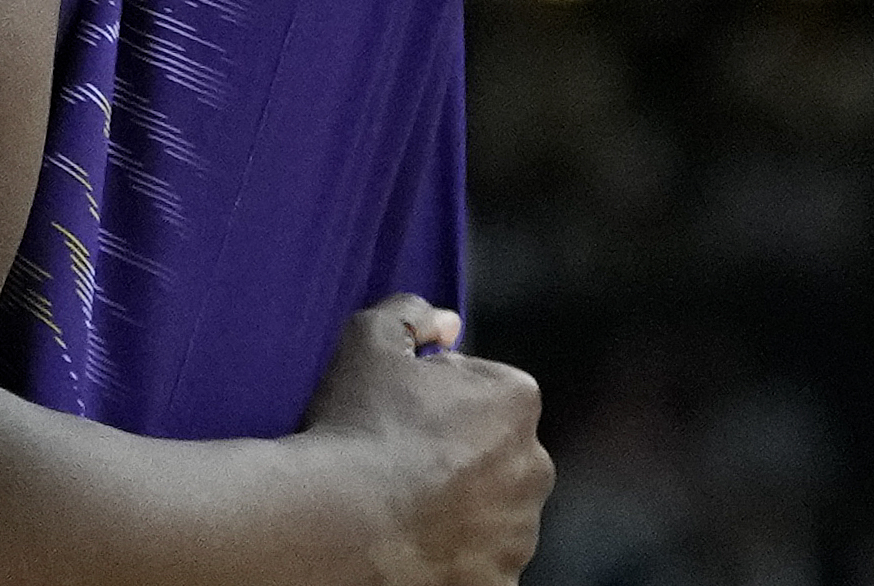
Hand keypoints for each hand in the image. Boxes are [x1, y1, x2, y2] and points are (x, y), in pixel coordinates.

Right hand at [300, 296, 551, 585]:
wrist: (339, 525)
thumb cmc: (356, 426)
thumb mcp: (368, 339)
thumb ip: (411, 314)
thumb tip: (448, 322)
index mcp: (515, 401)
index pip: (485, 386)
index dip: (439, 394)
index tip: (401, 409)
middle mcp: (535, 467)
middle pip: (497, 450)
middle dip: (460, 450)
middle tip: (399, 457)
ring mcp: (520, 532)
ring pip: (492, 509)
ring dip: (460, 504)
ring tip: (399, 502)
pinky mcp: (501, 581)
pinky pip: (481, 561)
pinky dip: (454, 553)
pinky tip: (410, 539)